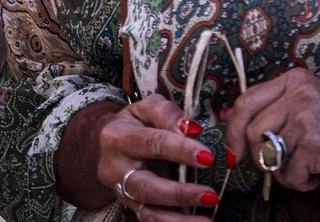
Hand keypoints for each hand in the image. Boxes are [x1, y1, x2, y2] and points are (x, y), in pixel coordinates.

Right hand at [82, 94, 228, 219]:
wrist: (109, 144)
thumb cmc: (135, 124)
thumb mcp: (145, 108)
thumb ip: (166, 113)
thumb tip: (191, 129)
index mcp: (117, 137)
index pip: (152, 143)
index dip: (180, 150)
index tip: (208, 156)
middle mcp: (115, 168)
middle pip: (147, 186)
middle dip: (180, 193)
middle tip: (210, 194)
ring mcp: (122, 191)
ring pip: (148, 211)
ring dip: (179, 219)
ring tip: (207, 219)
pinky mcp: (131, 207)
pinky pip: (151, 220)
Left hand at [224, 66, 319, 191]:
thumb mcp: (306, 105)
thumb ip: (271, 108)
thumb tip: (226, 116)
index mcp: (293, 81)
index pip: (246, 101)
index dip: (233, 130)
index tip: (233, 150)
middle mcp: (298, 94)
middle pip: (253, 131)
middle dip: (259, 156)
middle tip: (276, 166)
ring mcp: (306, 118)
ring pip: (268, 154)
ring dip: (281, 171)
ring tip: (302, 170)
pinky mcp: (314, 145)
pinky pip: (288, 173)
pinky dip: (299, 183)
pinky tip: (317, 176)